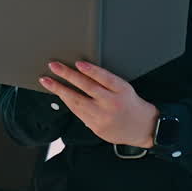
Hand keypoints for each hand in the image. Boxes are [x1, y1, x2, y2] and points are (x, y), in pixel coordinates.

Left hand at [39, 61, 157, 147]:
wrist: (144, 128)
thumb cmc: (130, 103)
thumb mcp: (124, 88)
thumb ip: (106, 81)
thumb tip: (81, 71)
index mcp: (122, 90)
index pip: (105, 78)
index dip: (91, 70)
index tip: (78, 63)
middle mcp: (113, 104)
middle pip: (87, 88)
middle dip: (68, 75)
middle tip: (54, 66)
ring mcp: (104, 117)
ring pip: (78, 102)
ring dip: (60, 90)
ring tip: (47, 81)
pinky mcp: (97, 128)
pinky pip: (78, 113)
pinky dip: (68, 102)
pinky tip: (59, 94)